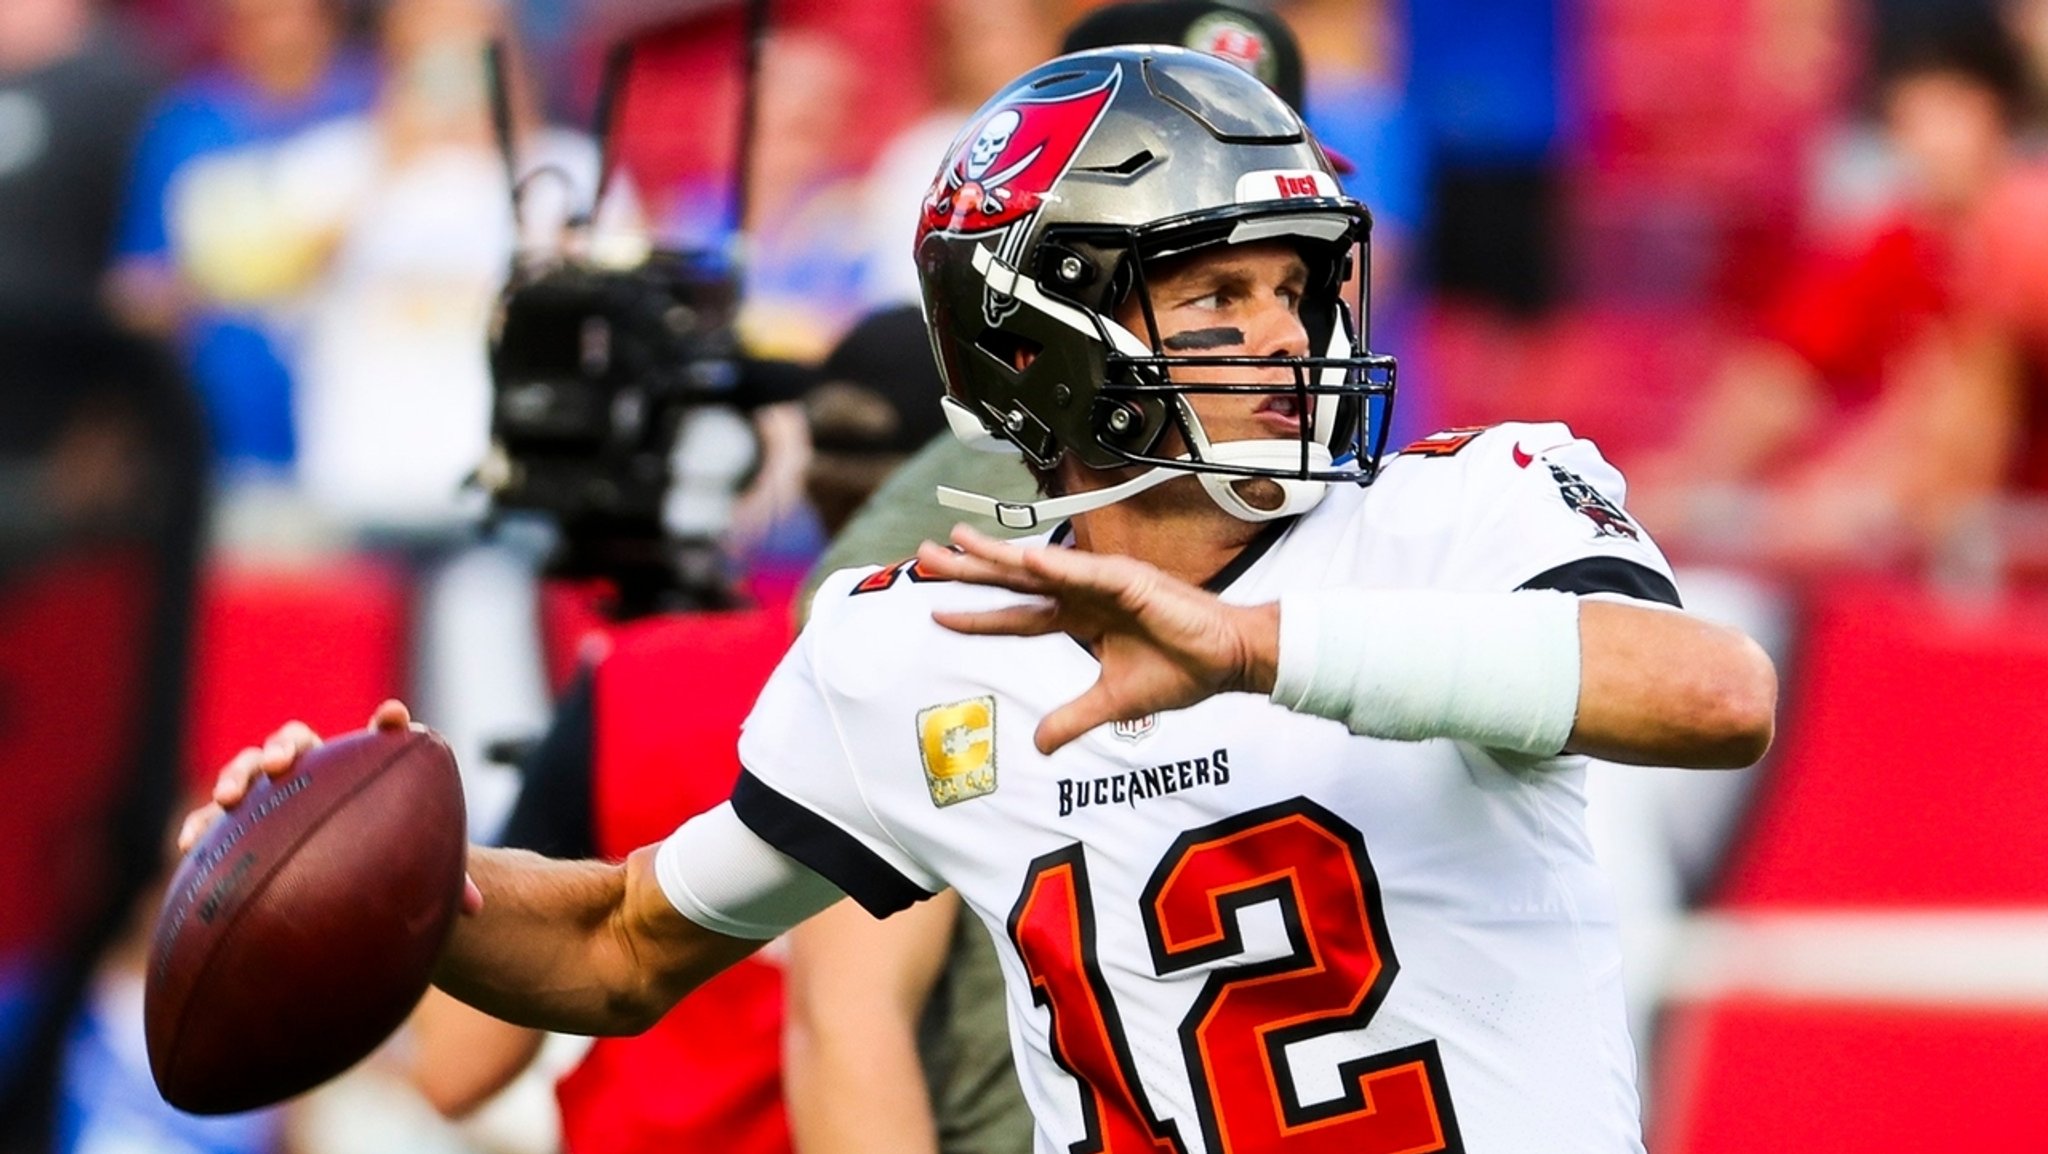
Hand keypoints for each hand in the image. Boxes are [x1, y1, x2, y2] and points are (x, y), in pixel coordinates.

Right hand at [175, 700, 482, 912]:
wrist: (336, 888)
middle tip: (282, 764)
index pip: (375, 740)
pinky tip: (188, 843)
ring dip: (238, 774)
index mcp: (357, 774)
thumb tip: (477, 910)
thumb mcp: (412, 873)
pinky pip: (212, 822)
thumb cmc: (382, 870)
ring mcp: (270, 799)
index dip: (387, 726)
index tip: (397, 720)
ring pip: (248, 771)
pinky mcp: (237, 831)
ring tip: (230, 796)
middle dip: (285, 746)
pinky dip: (200, 824)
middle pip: (294, 742)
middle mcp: (310, 777)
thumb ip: (447, 882)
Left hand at [914, 526, 1278, 753]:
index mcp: (1081, 619)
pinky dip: (1057, 567)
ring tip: (960, 542)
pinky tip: (1025, 560)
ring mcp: (1105, 584)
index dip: (978, 616)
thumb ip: (1073, 718)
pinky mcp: (1131, 582)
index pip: (1017, 617)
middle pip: (1016, 581)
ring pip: (1040, 567)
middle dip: (970, 569)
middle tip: (927, 555)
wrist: (1227, 661)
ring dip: (1000, 554)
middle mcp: (1086, 595)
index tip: (937, 613)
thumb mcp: (1112, 702)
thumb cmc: (1180, 670)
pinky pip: (1087, 574)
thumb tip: (1039, 744)